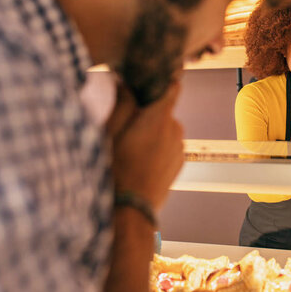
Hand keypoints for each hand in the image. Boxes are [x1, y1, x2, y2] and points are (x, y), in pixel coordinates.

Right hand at [110, 82, 183, 209]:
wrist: (130, 210)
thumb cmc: (116, 169)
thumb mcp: (110, 130)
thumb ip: (122, 102)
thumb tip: (125, 81)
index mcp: (160, 117)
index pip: (172, 87)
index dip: (161, 83)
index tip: (146, 86)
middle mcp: (176, 129)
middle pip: (164, 110)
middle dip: (148, 114)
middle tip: (126, 129)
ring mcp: (180, 147)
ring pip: (166, 129)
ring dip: (153, 133)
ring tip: (132, 150)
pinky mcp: (180, 163)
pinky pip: (169, 146)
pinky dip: (158, 148)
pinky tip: (141, 162)